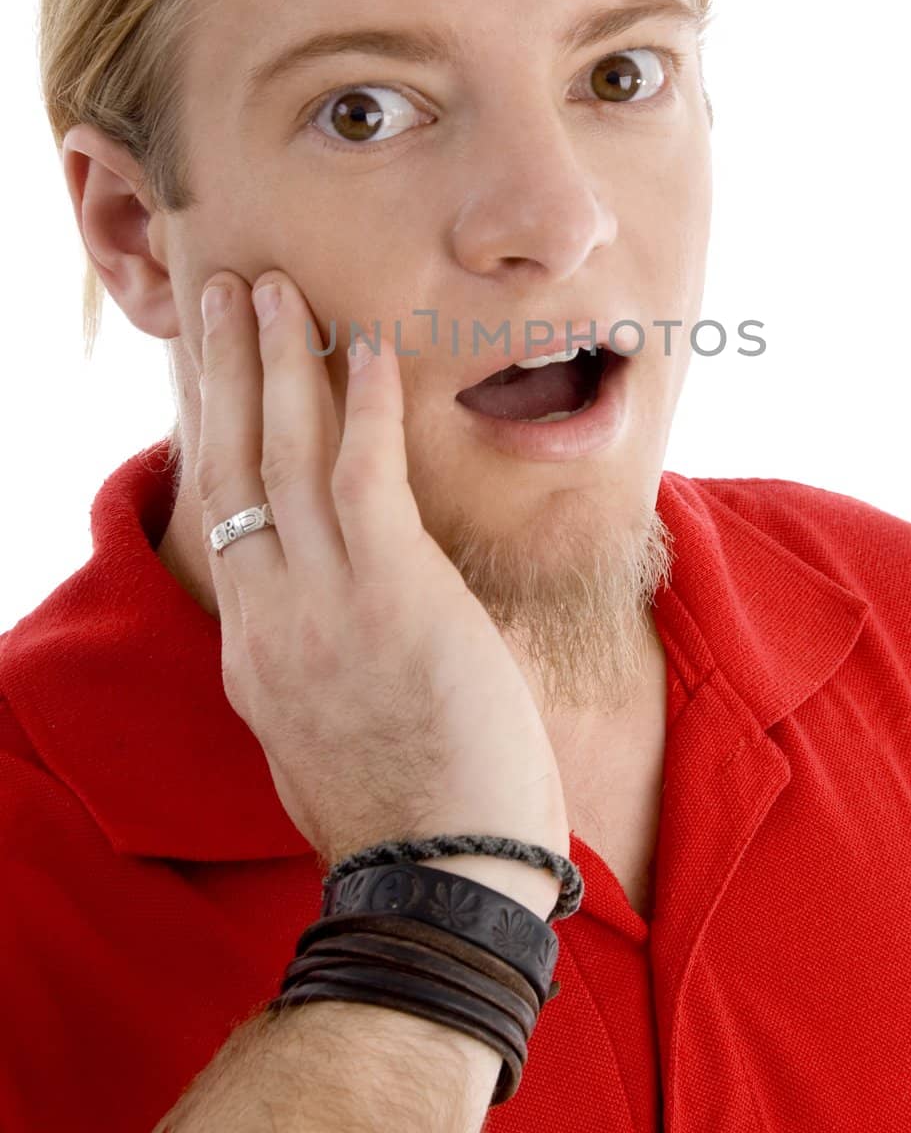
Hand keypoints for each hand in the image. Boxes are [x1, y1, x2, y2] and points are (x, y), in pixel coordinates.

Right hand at [194, 271, 570, 875]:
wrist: (446, 873)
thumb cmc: (410, 806)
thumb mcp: (328, 729)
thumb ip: (321, 658)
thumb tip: (347, 611)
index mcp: (254, 647)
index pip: (221, 509)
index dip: (213, 425)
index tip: (213, 369)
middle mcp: (269, 614)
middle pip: (233, 463)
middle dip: (224, 368)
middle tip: (222, 293)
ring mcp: (323, 603)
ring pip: (284, 454)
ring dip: (280, 360)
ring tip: (274, 289)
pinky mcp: (393, 595)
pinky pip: (366, 475)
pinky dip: (364, 405)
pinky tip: (367, 346)